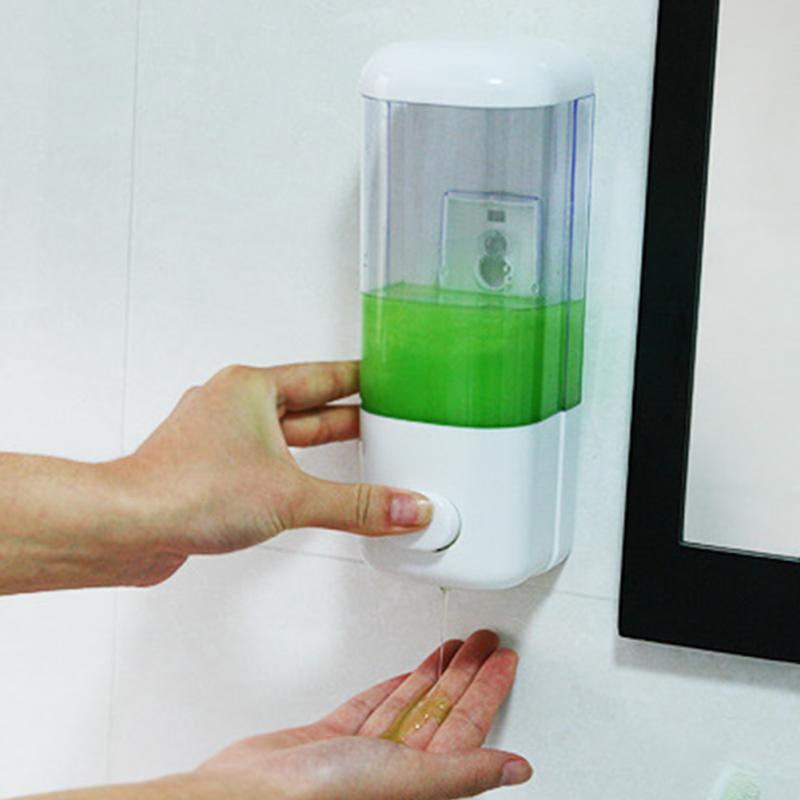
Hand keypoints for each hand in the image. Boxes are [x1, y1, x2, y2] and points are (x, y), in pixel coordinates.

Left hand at [111, 361, 432, 585]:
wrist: (127, 528)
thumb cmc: (183, 491)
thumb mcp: (292, 496)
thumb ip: (357, 505)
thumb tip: (404, 507)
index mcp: (251, 388)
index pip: (325, 376)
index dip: (361, 378)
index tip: (387, 377)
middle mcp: (233, 406)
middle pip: (308, 406)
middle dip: (347, 417)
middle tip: (385, 418)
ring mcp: (219, 438)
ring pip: (285, 436)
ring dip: (319, 447)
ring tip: (356, 453)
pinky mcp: (210, 471)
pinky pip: (266, 463)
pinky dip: (293, 473)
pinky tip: (307, 487)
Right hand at [167, 630, 530, 798]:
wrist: (245, 794)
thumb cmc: (320, 796)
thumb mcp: (408, 780)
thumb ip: (463, 771)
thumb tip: (517, 770)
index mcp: (419, 783)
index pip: (467, 727)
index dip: (489, 691)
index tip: (504, 660)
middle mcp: (394, 772)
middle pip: (442, 709)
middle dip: (464, 673)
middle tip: (484, 641)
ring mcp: (360, 756)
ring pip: (409, 704)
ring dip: (432, 673)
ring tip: (454, 645)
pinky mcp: (329, 741)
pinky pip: (370, 708)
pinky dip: (390, 688)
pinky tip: (406, 673)